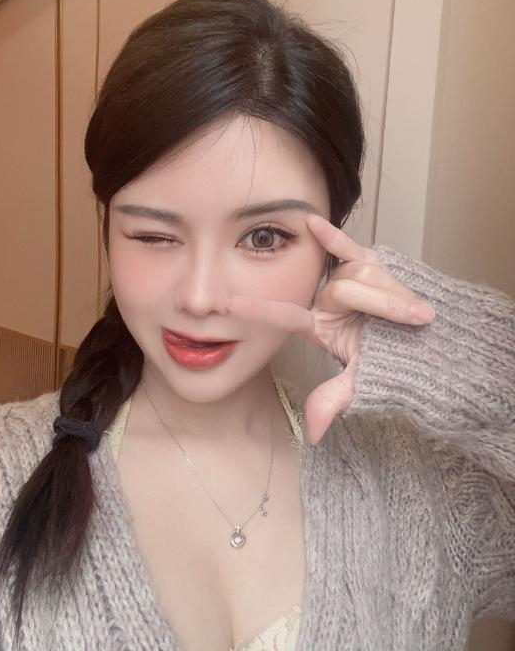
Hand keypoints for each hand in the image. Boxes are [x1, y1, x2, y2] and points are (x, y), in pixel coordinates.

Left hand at [225, 214, 435, 445]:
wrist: (428, 341)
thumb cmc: (393, 361)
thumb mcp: (364, 381)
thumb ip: (335, 399)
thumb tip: (312, 434)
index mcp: (319, 325)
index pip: (287, 316)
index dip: (260, 310)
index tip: (229, 306)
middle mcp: (326, 298)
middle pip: (342, 291)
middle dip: (383, 304)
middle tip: (418, 318)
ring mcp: (344, 278)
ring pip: (359, 275)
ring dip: (393, 292)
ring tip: (419, 312)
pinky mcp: (365, 261)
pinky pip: (347, 246)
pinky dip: (333, 237)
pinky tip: (313, 222)